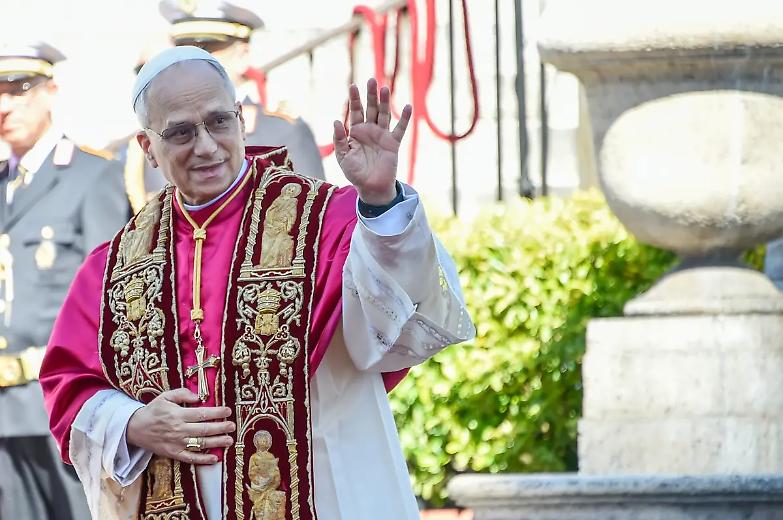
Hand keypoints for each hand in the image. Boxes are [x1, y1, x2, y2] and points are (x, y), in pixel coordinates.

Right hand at [126, 388, 234, 464]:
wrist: (134, 429)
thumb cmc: (152, 411)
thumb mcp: (165, 397)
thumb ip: (182, 394)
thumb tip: (199, 397)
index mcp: (178, 414)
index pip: (202, 413)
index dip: (217, 412)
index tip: (228, 411)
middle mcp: (179, 429)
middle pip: (204, 429)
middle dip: (221, 427)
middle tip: (232, 426)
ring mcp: (176, 443)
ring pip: (200, 443)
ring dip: (217, 442)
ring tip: (229, 440)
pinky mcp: (173, 453)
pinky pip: (190, 458)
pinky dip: (203, 459)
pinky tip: (214, 458)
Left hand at [333, 78, 411, 204]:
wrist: (371, 188)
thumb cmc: (355, 173)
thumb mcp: (343, 157)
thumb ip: (339, 140)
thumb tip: (336, 121)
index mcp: (356, 132)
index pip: (355, 112)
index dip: (354, 99)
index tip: (353, 86)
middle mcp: (370, 130)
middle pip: (371, 108)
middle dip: (370, 95)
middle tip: (371, 80)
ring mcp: (382, 136)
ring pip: (384, 115)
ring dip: (385, 102)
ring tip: (384, 88)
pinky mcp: (393, 144)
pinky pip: (399, 129)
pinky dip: (404, 119)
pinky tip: (407, 107)